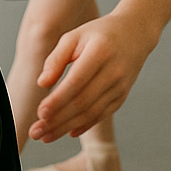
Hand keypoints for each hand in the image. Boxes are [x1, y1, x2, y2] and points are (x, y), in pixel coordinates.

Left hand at [29, 12, 155, 142]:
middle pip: (83, 103)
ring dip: (66, 127)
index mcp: (100, 53)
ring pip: (91, 113)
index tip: (40, 113)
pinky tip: (67, 132)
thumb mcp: (73, 37)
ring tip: (45, 136)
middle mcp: (113, 73)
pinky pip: (102, 114)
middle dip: (57, 120)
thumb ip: (56, 58)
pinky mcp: (121, 96)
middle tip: (35, 132)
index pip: (76, 82)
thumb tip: (42, 83)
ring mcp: (120, 87)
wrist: (134, 34)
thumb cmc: (97, 34)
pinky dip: (84, 125)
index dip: (58, 100)